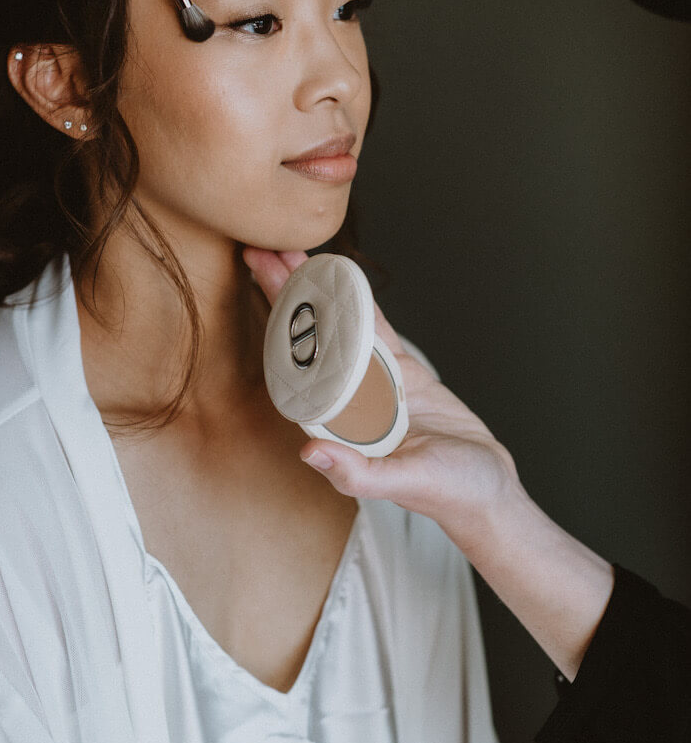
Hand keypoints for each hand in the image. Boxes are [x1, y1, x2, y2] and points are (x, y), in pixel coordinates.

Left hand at [242, 246, 518, 549]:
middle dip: (285, 296)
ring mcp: (372, 381)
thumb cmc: (448, 492)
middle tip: (259, 250)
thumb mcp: (404, 481)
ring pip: (339, 326)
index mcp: (336, 423)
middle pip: (308, 338)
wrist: (488, 488)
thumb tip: (309, 452)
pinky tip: (339, 277)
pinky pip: (375, 329)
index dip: (275, 323)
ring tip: (290, 252)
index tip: (253, 284)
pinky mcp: (401, 372)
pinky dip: (359, 302)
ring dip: (316, 292)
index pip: (295, 364)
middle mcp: (346, 398)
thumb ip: (358, 473)